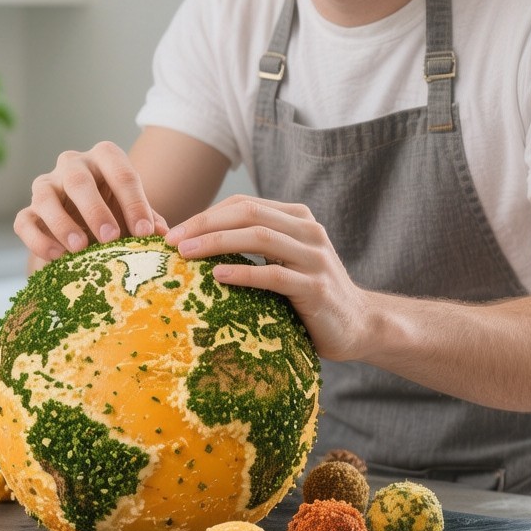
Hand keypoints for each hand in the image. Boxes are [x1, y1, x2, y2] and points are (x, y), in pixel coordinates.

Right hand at [14, 141, 167, 263]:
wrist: (84, 226)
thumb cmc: (116, 212)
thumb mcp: (133, 212)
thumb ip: (147, 219)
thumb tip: (162, 233)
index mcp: (104, 158)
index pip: (121, 173)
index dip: (134, 203)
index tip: (144, 232)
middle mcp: (72, 165)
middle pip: (79, 179)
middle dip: (95, 209)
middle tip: (111, 237)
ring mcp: (46, 186)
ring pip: (45, 196)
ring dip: (62, 223)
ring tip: (80, 247)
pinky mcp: (28, 211)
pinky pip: (25, 221)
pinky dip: (38, 239)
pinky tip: (56, 256)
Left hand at [166, 194, 362, 360]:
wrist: (357, 325)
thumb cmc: (308, 295)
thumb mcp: (283, 261)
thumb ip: (254, 246)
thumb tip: (194, 244)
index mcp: (297, 218)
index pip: (244, 205)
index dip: (206, 214)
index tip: (174, 232)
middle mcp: (308, 231)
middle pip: (249, 214)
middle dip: (205, 224)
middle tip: (173, 241)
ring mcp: (315, 258)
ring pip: (260, 238)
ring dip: (217, 243)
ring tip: (187, 254)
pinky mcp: (316, 288)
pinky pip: (274, 276)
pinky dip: (243, 273)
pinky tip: (217, 276)